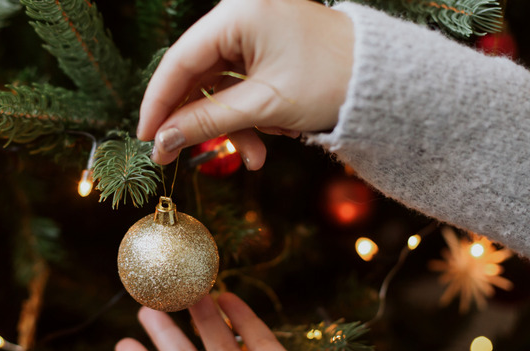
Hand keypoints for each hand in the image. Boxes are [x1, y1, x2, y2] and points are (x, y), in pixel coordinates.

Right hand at [137, 0, 353, 169]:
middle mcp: (242, 12)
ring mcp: (254, 28)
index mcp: (240, 12)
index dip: (159, 102)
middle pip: (198, 74)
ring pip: (219, 84)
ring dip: (231, 125)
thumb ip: (206, 123)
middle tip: (181, 157)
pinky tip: (266, 136)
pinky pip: (240, 82)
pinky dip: (247, 114)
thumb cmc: (330, 84)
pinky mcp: (266, 45)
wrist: (384, 83)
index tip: (145, 137)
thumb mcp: (262, 107)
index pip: (181, 60)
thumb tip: (161, 142)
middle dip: (202, 121)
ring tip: (256, 157)